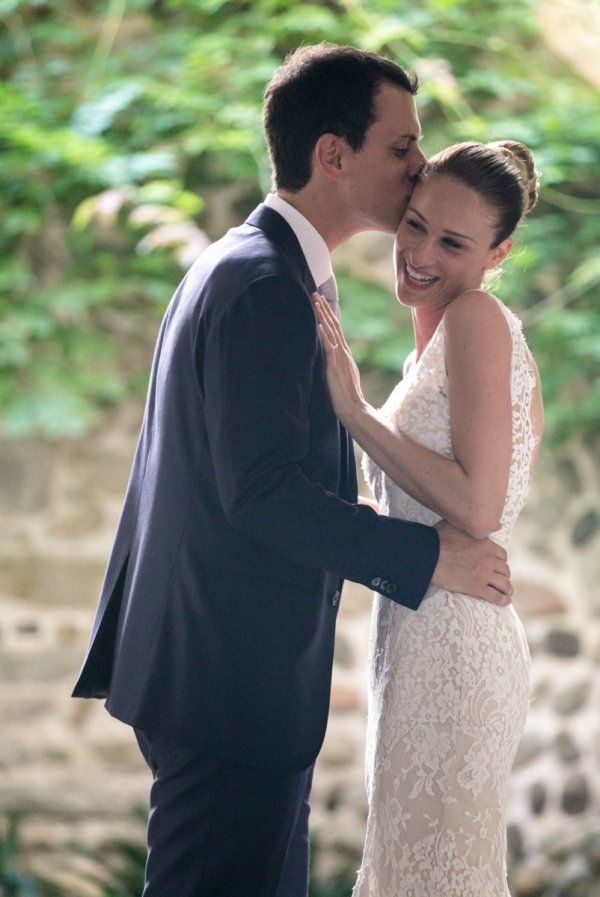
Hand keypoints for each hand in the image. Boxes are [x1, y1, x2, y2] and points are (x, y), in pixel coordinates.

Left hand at [312, 293, 365, 424]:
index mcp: (344, 355)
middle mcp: (343, 353)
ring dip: (323, 316)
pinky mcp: (335, 367)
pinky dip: (325, 335)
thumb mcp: (341, 377)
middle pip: (334, 326)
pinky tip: (319, 325)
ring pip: (331, 332)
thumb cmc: (347, 397)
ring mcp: (340, 359)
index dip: (329, 316)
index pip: (336, 330)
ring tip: (316, 302)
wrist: (355, 409)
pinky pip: (329, 348)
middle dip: (324, 309)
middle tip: (316, 294)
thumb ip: (337, 365)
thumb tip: (331, 360)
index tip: (322, 303)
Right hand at [432, 521, 511, 605]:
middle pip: (505, 569)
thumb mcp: (457, 525)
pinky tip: (504, 602)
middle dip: (504, 575)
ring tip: (506, 593)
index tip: (498, 566)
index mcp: (485, 544)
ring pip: (504, 583)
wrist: (428, 555)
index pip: (502, 555)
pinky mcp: (476, 587)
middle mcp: (488, 559)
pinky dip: (502, 600)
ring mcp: (483, 574)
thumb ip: (473, 524)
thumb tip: (491, 522)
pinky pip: (495, 596)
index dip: (501, 561)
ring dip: (507, 589)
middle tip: (500, 579)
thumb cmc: (438, 539)